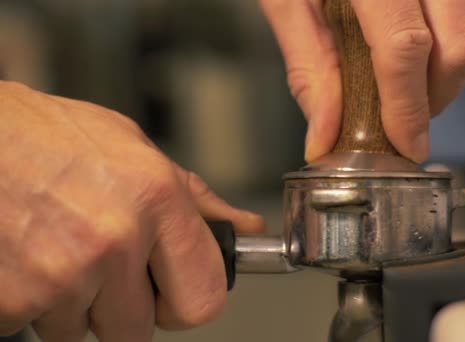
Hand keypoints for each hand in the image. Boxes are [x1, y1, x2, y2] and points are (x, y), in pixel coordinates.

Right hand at [0, 81, 263, 340]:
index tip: (172, 296)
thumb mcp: (133, 147)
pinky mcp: (16, 298)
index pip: (204, 298)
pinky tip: (29, 256)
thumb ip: (193, 198)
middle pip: (140, 330)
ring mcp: (63, 273)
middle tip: (104, 271)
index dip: (186, 304)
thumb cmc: (45, 134)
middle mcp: (114, 238)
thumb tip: (242, 228)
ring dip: (74, 305)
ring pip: (84, 331)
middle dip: (125, 311)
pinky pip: (39, 327)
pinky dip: (34, 304)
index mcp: (155, 198)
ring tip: (57, 248)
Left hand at [260, 0, 464, 161]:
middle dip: (436, 99)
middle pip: (462, 47)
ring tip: (401, 84)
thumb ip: (308, 64)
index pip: (405, 46)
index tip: (407, 147)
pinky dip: (445, 48)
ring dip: (444, 77)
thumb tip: (326, 133)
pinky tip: (410, 50)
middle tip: (402, 119)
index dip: (409, 108)